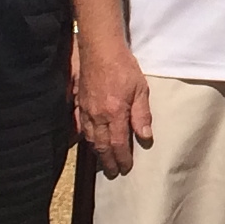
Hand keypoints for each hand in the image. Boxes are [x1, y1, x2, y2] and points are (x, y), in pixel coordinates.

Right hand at [74, 33, 152, 176]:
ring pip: (90, 139)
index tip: (126, 169)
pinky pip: (80, 127)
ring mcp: (86, 111)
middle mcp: (98, 116)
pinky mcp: (79, 104)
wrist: (100, 50)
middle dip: (108, 162)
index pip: (119, 144)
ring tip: (103, 162)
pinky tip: (88, 142)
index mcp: (115, 113)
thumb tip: (145, 137)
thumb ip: (142, 114)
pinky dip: (85, 138)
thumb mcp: (141, 89)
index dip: (122, 159)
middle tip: (113, 173)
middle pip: (102, 146)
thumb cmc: (124, 67)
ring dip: (97, 152)